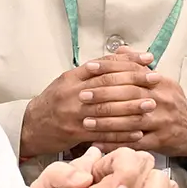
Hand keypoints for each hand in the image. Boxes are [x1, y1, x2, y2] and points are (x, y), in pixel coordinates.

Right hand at [20, 50, 155, 155]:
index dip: (127, 61)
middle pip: (107, 84)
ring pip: (106, 108)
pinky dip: (121, 133)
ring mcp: (73, 114)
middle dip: (134, 81)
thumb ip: (96, 69)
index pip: (103, 65)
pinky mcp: (75, 133)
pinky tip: (138, 132)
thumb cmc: (57, 101)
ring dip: (132, 107)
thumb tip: (125, 54)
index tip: (148, 60)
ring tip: (151, 105)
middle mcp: (72, 93)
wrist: (32, 126)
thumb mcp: (71, 80)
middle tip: (155, 80)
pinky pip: (102, 133)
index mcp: (72, 77)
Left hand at [79, 62, 186, 158]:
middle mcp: (162, 100)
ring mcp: (161, 121)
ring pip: (130, 120)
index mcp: (161, 82)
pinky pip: (133, 142)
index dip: (109, 69)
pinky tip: (98, 142)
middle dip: (103, 95)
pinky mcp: (159, 140)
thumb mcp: (162, 82)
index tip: (90, 68)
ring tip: (86, 121)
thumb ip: (139, 68)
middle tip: (83, 96)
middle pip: (129, 94)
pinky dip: (114, 142)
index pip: (132, 71)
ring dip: (106, 121)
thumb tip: (121, 50)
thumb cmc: (173, 105)